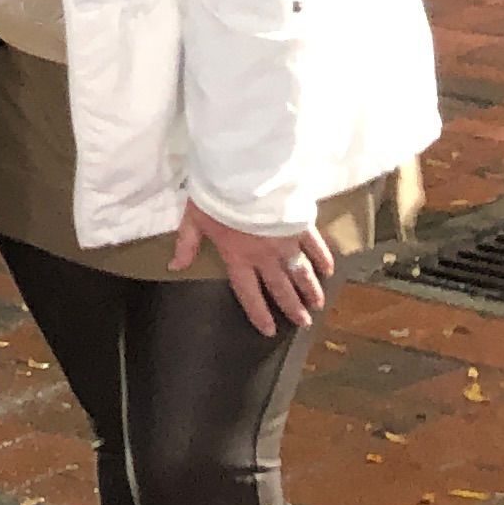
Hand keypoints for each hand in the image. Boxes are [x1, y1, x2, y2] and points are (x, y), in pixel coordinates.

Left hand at [169, 199, 333, 333]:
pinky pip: (315, 247)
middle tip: (303, 323)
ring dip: (310, 290)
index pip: (248, 293)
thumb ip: (186, 245)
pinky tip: (329, 270)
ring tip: (317, 304)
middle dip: (292, 307)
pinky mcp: (301, 225)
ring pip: (301, 273)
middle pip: (281, 288)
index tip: (269, 330)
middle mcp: (265, 257)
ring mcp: (286, 243)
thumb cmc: (216, 197)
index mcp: (238, 258)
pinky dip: (323, 259)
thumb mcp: (194, 220)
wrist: (244, 174)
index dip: (259, 313)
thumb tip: (174, 267)